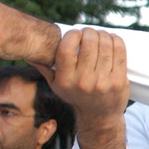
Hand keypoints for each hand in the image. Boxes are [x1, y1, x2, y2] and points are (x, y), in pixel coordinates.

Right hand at [36, 29, 129, 148]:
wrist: (99, 115)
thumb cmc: (76, 95)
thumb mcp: (57, 85)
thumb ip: (44, 68)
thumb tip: (28, 54)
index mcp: (66, 79)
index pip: (66, 49)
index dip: (72, 35)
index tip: (75, 32)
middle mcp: (83, 81)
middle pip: (89, 44)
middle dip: (90, 32)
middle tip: (89, 32)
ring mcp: (102, 82)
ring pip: (105, 46)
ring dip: (103, 35)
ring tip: (101, 34)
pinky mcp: (118, 81)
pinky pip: (120, 53)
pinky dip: (116, 41)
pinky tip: (112, 39)